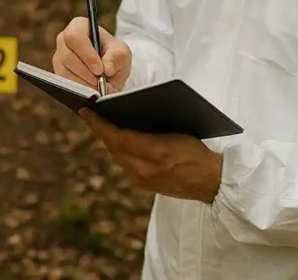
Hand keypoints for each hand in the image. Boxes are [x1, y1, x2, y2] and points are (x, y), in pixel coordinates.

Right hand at [53, 16, 131, 92]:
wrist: (109, 70)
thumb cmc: (114, 55)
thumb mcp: (122, 53)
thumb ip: (117, 57)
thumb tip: (106, 68)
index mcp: (79, 26)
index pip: (75, 36)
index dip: (86, 54)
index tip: (99, 69)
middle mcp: (64, 39)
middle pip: (67, 55)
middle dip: (85, 72)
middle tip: (99, 81)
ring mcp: (59, 56)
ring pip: (64, 71)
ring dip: (83, 82)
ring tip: (97, 86)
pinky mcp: (58, 72)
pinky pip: (64, 82)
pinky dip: (79, 88)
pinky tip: (90, 89)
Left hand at [80, 109, 222, 202]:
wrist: (211, 182)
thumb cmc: (197, 151)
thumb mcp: (177, 132)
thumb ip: (151, 127)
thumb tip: (127, 113)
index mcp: (155, 152)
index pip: (117, 136)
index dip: (99, 123)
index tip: (86, 111)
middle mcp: (144, 169)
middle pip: (112, 146)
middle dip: (100, 129)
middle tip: (90, 113)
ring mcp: (142, 180)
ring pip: (116, 156)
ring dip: (108, 140)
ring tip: (100, 124)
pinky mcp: (143, 185)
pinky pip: (124, 164)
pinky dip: (118, 150)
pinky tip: (116, 140)